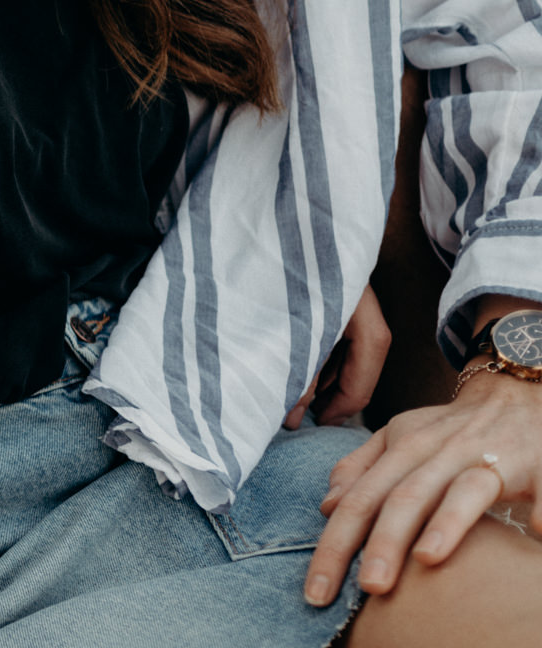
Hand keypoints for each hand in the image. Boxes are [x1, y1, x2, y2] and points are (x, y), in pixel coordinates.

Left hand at [285, 286, 389, 429]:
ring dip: (315, 380)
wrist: (283, 222)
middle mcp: (365, 318)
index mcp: (366, 325)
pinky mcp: (333, 301)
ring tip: (283, 397)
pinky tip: (290, 369)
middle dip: (322, 398)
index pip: (361, 384)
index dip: (335, 411)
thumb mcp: (295, 330)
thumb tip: (291, 416)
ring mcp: (351, 308)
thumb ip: (297, 373)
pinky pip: (330, 341)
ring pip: (341, 358)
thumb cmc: (286, 272)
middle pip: (354, 372)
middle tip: (288, 416)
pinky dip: (313, 359)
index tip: (308, 424)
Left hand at [303, 365, 538, 605]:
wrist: (515, 392)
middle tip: (369, 587)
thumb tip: (327, 506)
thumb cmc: (448, 429)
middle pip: (405, 498)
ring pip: (463, 490)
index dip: (333, 546)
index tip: (315, 594)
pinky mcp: (539, 464)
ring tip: (428, 560)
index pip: (359, 501)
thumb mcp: (397, 438)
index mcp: (403, 450)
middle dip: (384, 542)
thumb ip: (360, 470)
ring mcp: (492, 458)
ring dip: (447, 522)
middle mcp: (442, 453)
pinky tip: (538, 532)